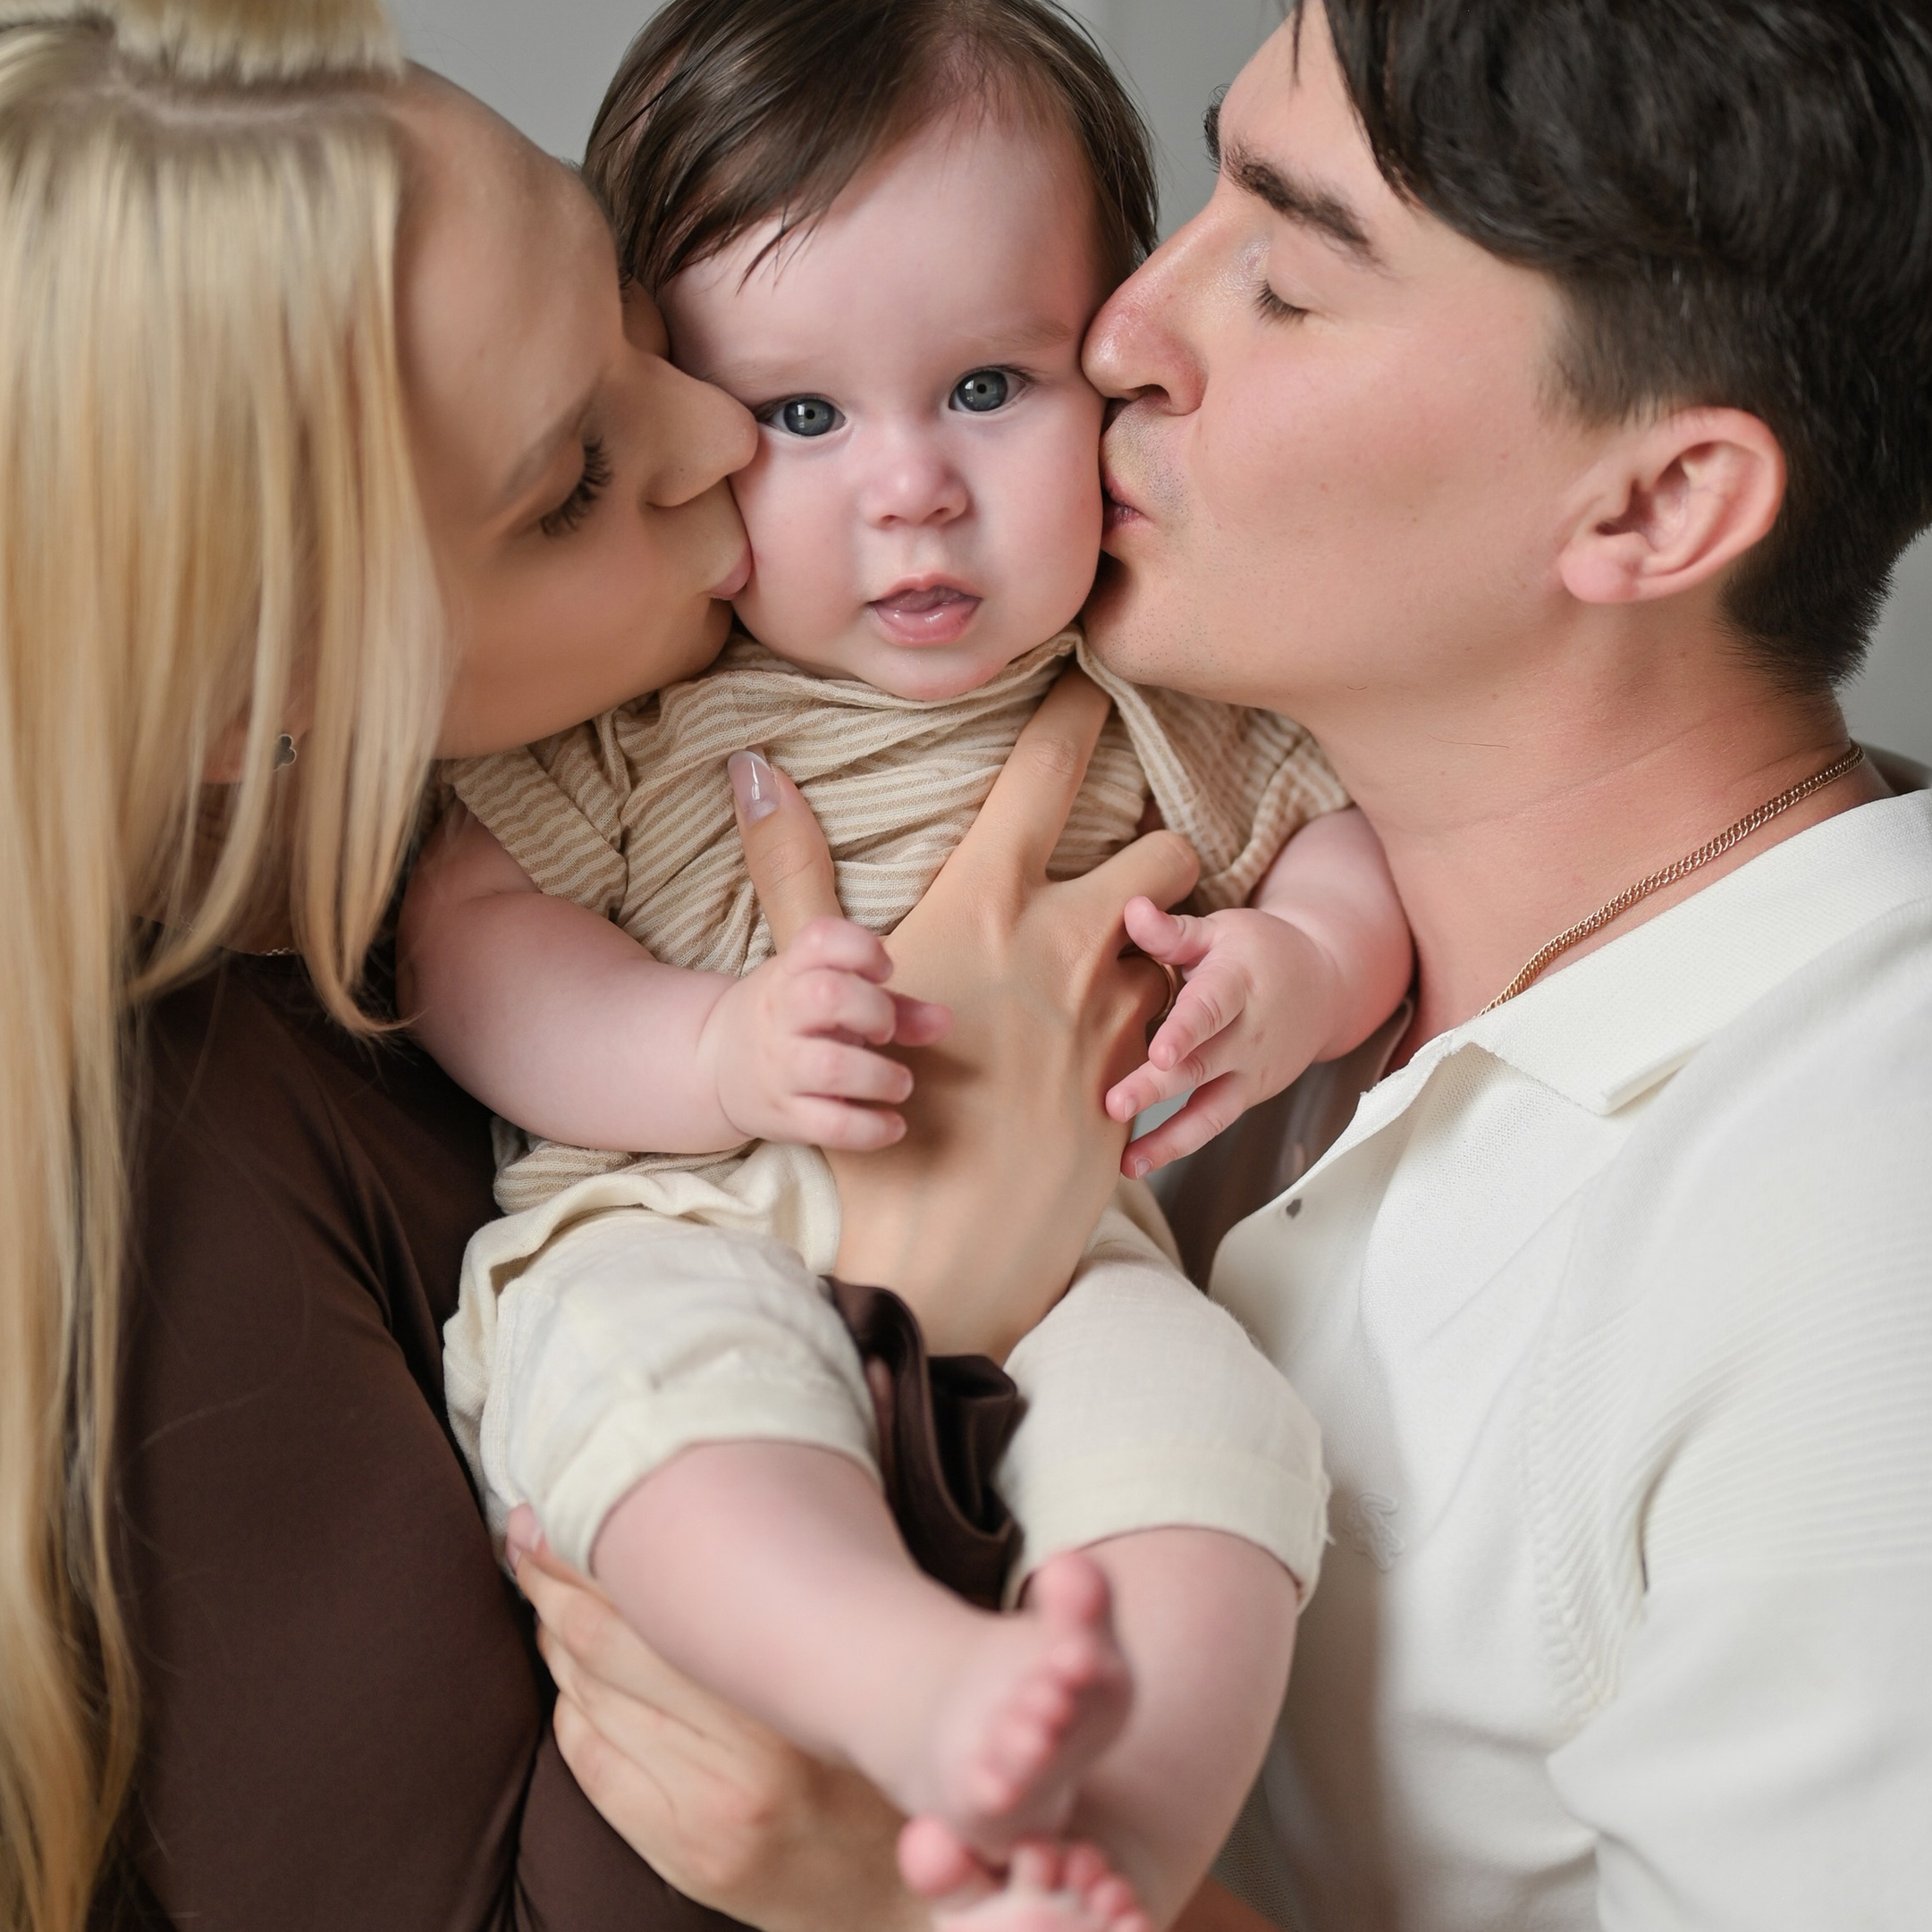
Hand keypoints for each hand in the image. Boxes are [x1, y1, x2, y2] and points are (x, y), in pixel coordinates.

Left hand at [513, 1520, 928, 1931]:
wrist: (937, 1886)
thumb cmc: (897, 1750)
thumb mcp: (861, 1654)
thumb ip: (790, 1591)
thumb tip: (702, 1508)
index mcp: (797, 1682)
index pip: (653, 1592)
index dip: (583, 1545)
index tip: (549, 1507)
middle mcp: (751, 1748)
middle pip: (602, 1639)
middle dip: (549, 1582)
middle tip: (525, 1541)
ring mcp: (711, 1810)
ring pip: (587, 1698)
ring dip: (557, 1646)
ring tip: (551, 1607)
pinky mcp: (688, 1856)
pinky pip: (593, 1766)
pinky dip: (575, 1717)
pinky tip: (581, 1693)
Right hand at [695, 919, 951, 1151]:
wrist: (712, 1066)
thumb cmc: (790, 1022)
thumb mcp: (826, 996)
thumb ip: (893, 1004)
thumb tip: (944, 1021)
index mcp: (789, 973)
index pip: (819, 939)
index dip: (861, 948)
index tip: (882, 970)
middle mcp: (779, 1015)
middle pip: (827, 994)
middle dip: (873, 1010)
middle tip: (885, 1030)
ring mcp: (779, 1067)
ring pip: (831, 1067)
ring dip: (880, 1076)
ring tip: (899, 1083)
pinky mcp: (784, 1116)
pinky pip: (831, 1126)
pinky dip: (871, 1129)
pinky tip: (892, 1125)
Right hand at [732, 673, 1197, 1356]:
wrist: (940, 1249)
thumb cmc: (867, 1109)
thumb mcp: (812, 982)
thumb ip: (791, 868)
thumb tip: (752, 767)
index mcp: (990, 903)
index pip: (1049, 772)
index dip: (1078, 716)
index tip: (1095, 683)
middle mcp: (1069, 947)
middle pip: (1161, 855)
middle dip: (1160, 854)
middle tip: (1134, 872)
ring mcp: (1116, 1018)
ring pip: (1180, 946)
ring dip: (1162, 948)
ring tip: (1124, 972)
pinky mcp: (1139, 1085)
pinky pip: (1174, 1028)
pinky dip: (1160, 1023)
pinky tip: (1121, 1049)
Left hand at [1106, 898, 1350, 1176]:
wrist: (1324, 986)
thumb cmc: (1256, 951)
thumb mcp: (1221, 931)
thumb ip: (1174, 931)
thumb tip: (1131, 908)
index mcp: (1238, 984)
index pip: (1212, 1008)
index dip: (1187, 1029)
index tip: (1160, 1050)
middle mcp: (1248, 1034)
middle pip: (1201, 1064)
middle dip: (1158, 1086)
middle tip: (1114, 1102)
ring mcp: (1250, 1072)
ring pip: (1210, 1109)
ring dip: (1168, 1137)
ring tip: (1127, 1161)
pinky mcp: (1245, 1097)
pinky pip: (1210, 1126)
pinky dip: (1175, 1146)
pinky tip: (1133, 1165)